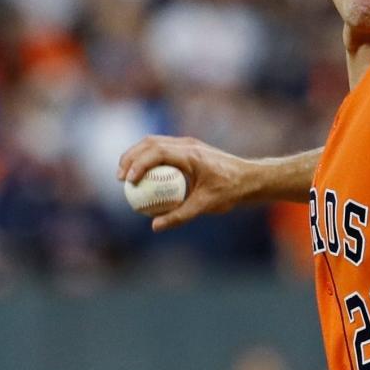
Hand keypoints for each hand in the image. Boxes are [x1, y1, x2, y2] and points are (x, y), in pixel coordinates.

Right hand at [117, 135, 247, 231]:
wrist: (249, 178)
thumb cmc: (230, 190)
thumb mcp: (205, 205)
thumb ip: (180, 215)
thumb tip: (155, 226)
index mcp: (190, 154)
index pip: (157, 152)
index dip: (138, 164)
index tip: (128, 181)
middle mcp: (187, 145)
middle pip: (149, 143)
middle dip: (130, 157)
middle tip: (120, 179)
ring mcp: (187, 145)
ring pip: (154, 143)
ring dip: (137, 156)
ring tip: (125, 177)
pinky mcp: (188, 150)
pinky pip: (163, 151)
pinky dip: (149, 160)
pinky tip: (143, 179)